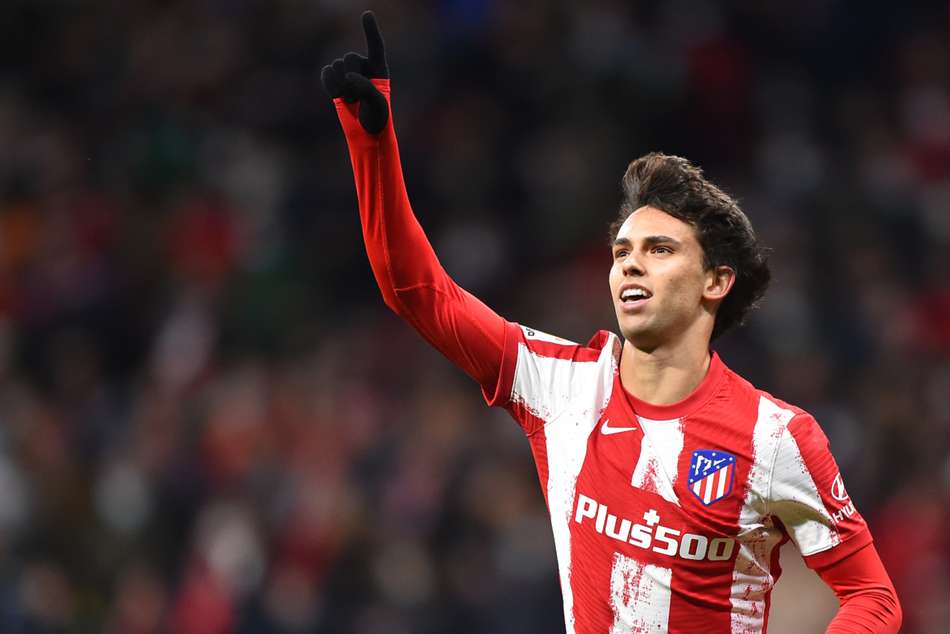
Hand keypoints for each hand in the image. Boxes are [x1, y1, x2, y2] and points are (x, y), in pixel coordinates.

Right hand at [321, 11, 389, 133]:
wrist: (366, 135)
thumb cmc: (378, 119)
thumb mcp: (379, 104)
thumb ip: (367, 89)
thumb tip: (349, 77)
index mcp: (379, 69)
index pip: (375, 46)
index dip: (370, 30)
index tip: (367, 15)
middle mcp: (363, 68)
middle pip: (349, 57)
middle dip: (350, 77)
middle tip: (357, 99)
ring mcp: (348, 74)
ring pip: (336, 66)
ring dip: (341, 86)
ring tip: (352, 101)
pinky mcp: (335, 83)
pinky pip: (326, 73)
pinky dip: (328, 84)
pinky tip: (336, 95)